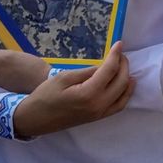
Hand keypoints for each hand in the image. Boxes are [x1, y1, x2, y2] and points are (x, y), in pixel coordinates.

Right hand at [12, 41, 134, 137]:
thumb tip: (104, 66)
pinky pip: (119, 105)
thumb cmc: (46, 95)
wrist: (35, 119)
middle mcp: (99, 105)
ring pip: (124, 95)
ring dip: (127, 79)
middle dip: (124, 65)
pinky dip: (125, 93)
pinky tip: (125, 84)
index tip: (119, 44)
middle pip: (121, 82)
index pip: (110, 70)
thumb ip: (87, 72)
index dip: (116, 55)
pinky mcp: (98, 118)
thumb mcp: (64, 77)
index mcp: (89, 93)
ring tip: (123, 66)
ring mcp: (100, 113)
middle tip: (120, 54)